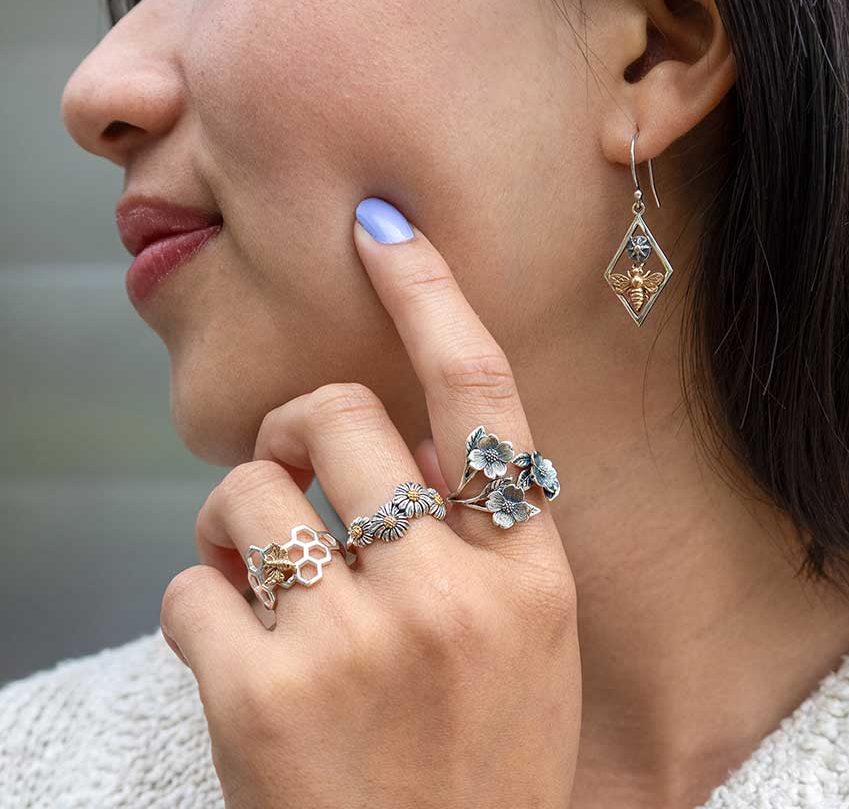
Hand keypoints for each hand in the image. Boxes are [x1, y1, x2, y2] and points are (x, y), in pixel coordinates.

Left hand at [159, 205, 581, 808]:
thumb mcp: (528, 639)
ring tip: (262, 579)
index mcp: (526, 571)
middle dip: (292, 430)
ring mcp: (356, 643)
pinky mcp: (264, 700)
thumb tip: (388, 434)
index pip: (480, 392)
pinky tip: (239, 657)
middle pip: (332, 415)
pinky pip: (190, 587)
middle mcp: (449, 591)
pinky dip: (200, 605)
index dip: (429, 292)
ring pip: (245, 492)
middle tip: (288, 475)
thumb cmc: (481, 762)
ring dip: (236, 520)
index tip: (381, 224)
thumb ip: (481, 530)